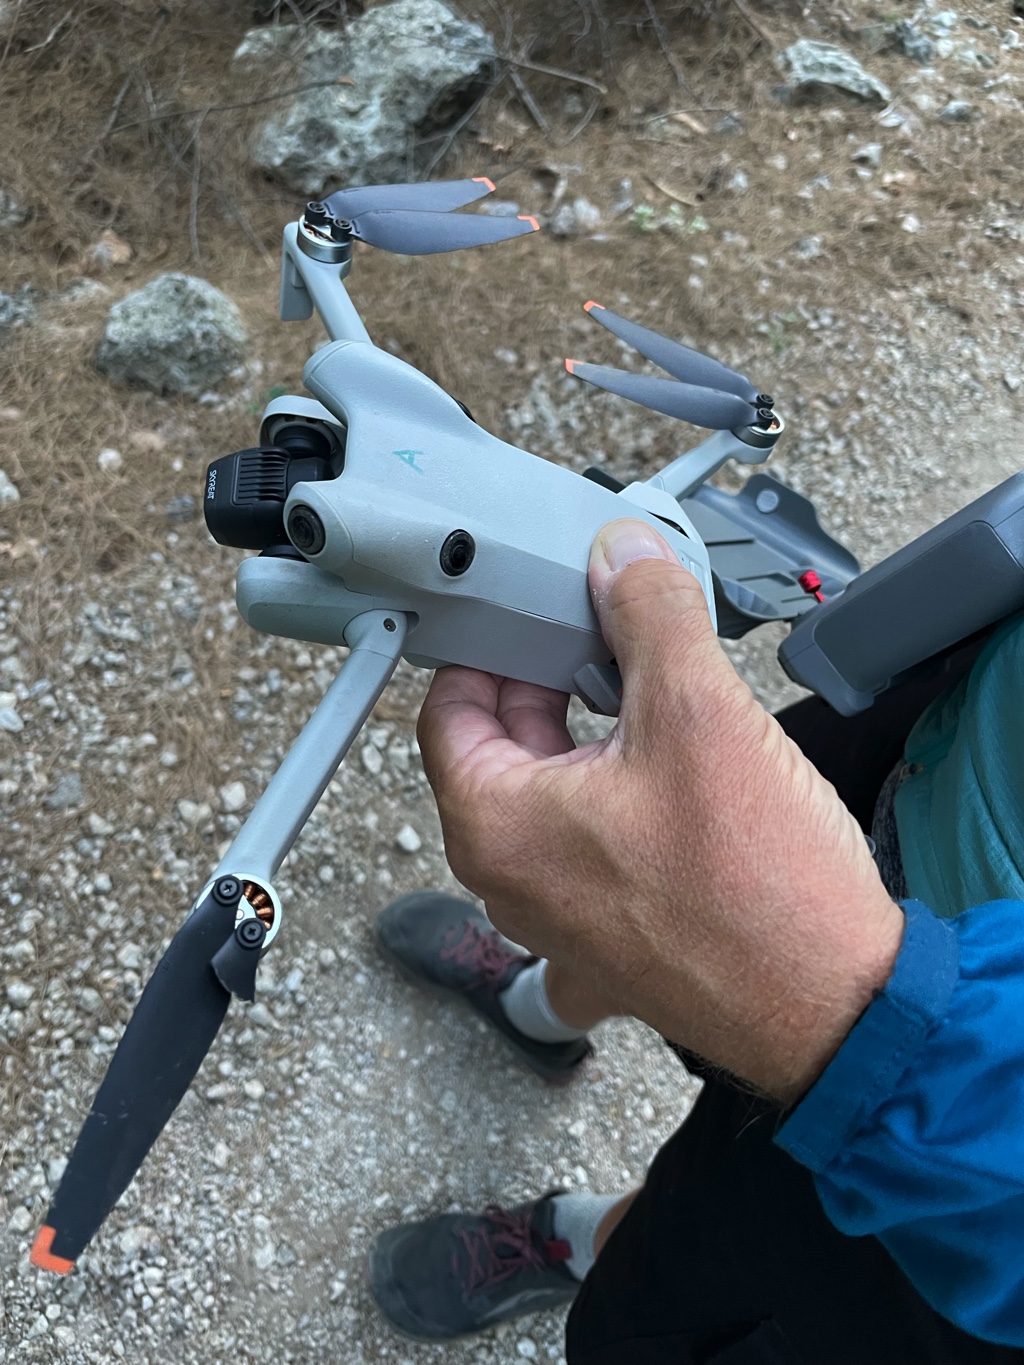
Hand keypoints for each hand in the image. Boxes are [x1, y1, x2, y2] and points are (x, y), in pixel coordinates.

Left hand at [418, 519, 903, 1103]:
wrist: (836, 1006)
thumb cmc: (758, 890)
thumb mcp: (698, 711)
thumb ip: (648, 616)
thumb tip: (622, 558)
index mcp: (495, 825)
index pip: (448, 706)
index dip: (493, 645)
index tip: (539, 615)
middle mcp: (509, 882)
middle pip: (500, 747)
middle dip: (551, 685)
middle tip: (614, 645)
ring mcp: (558, 922)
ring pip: (550, 797)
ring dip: (593, 743)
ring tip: (659, 709)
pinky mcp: (610, 944)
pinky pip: (592, 857)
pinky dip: (618, 810)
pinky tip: (671, 786)